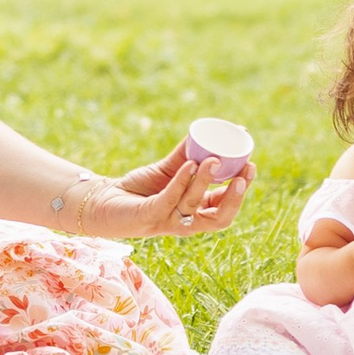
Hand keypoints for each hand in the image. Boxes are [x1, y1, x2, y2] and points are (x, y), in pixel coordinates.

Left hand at [91, 150, 252, 238]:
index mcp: (195, 212)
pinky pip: (168, 200)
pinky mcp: (149, 216)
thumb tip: (208, 132)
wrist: (102, 201)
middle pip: (220, 218)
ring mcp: (168, 221)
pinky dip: (181, 181)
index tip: (250, 164)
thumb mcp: (168, 170)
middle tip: (245, 171)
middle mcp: (186, 222)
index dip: (241, 190)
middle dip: (235, 196)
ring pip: (194, 205)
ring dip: (205, 181)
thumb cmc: (139, 189)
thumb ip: (185, 156)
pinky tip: (189, 164)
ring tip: (214, 160)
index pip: (226, 207)